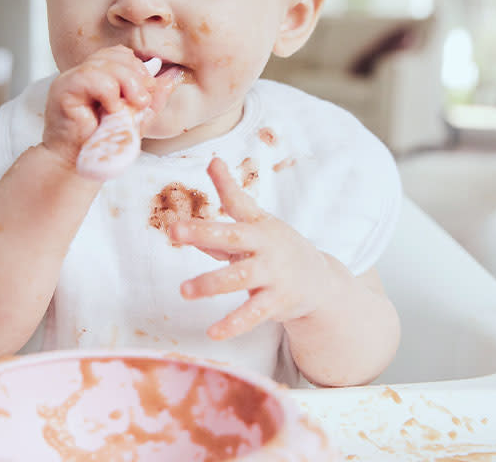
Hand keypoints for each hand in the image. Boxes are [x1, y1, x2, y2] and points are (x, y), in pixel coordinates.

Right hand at [43, 46, 158, 166]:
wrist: (77, 164)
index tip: (148, 93)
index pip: (121, 54)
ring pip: (105, 64)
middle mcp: (85, 73)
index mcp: (100, 76)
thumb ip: (153, 98)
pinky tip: (110, 110)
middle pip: (115, 55)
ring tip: (127, 108)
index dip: (138, 69)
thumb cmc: (102, 143)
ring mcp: (72, 79)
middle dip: (136, 76)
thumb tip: (173, 78)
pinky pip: (90, 77)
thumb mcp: (136, 118)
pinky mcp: (63, 89)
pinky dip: (108, 92)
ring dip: (125, 84)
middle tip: (142, 101)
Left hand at [170, 158, 329, 339]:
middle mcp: (265, 247)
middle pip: (232, 238)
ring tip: (184, 291)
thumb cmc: (278, 247)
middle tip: (174, 231)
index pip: (237, 202)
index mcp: (258, 225)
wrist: (320, 282)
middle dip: (203, 233)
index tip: (209, 166)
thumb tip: (212, 162)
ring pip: (238, 278)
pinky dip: (233, 324)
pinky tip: (213, 332)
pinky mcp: (276, 302)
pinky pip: (252, 314)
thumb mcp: (259, 220)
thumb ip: (232, 197)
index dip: (223, 186)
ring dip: (210, 284)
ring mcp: (272, 275)